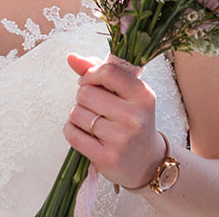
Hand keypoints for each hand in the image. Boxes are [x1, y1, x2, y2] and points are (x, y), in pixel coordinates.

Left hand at [62, 52, 165, 191]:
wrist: (147, 162)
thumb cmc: (132, 120)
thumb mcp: (126, 93)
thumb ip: (100, 71)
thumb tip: (71, 57)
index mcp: (143, 95)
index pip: (107, 72)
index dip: (91, 74)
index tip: (90, 82)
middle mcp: (135, 117)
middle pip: (86, 92)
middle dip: (83, 96)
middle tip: (95, 106)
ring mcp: (121, 139)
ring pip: (76, 112)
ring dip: (77, 114)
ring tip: (93, 121)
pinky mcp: (107, 158)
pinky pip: (72, 134)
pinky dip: (72, 130)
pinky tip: (85, 133)